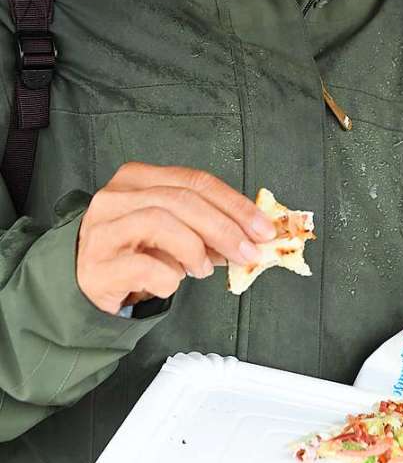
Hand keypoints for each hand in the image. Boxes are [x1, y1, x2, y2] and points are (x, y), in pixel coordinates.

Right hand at [77, 162, 276, 314]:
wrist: (80, 284)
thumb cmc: (132, 252)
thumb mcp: (171, 230)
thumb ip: (205, 227)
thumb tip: (252, 236)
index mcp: (138, 177)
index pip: (196, 180)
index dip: (235, 204)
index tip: (262, 227)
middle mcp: (116, 196)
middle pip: (182, 199)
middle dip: (225, 227)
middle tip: (248, 252)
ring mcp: (103, 229)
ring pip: (161, 222)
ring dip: (195, 250)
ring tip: (203, 269)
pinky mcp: (96, 266)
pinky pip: (144, 266)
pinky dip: (169, 277)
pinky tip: (171, 283)